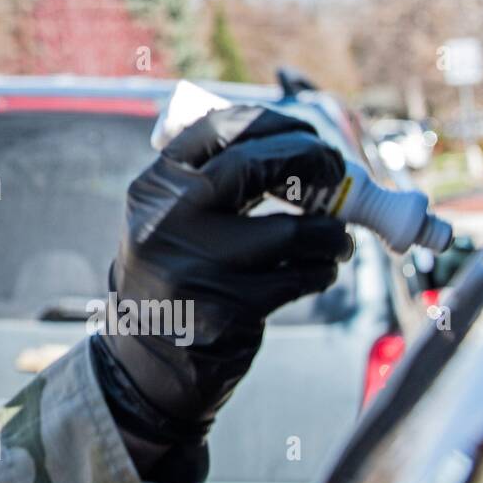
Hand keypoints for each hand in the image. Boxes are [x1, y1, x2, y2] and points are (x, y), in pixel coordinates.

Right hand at [91, 105, 352, 479]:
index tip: (306, 135)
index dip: (273, 124)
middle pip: (256, 165)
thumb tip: (299, 145)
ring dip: (332, 231)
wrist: (146, 357)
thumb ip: (213, 179)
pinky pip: (302, 275)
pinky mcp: (230, 309)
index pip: (216, 129)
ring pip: (295, 229)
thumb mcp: (170, 217)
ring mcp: (198, 265)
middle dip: (313, 162)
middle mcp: (168, 219)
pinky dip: (322, 268)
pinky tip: (316, 270)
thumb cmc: (176, 274)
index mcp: (155, 188)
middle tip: (336, 173)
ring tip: (335, 237)